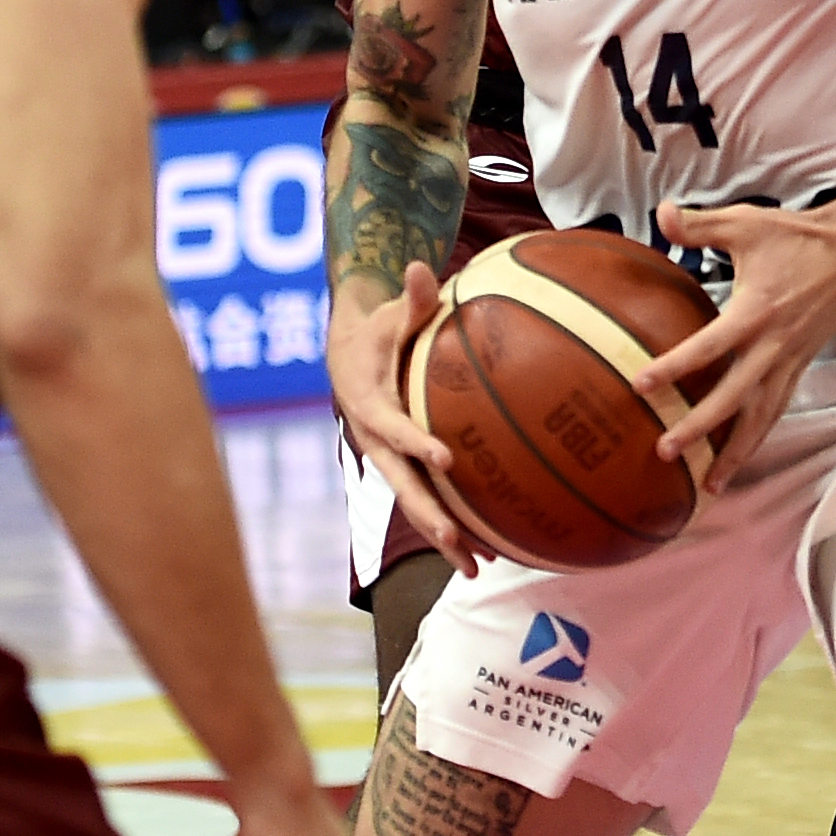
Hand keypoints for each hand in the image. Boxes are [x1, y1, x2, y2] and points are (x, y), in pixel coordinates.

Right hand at [327, 264, 473, 574]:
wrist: (349, 355)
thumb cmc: (380, 330)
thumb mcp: (391, 313)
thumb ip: (411, 299)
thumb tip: (422, 267)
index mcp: (370, 404)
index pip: (393, 427)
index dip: (416, 443)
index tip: (446, 460)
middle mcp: (375, 441)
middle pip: (400, 485)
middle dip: (428, 516)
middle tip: (458, 541)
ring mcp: (387, 460)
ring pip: (413, 504)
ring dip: (443, 538)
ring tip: (478, 568)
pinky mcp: (402, 469)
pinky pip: (425, 502)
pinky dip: (451, 528)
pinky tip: (486, 555)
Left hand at [632, 200, 835, 487]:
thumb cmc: (800, 236)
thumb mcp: (747, 223)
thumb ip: (700, 225)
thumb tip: (661, 213)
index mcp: (756, 313)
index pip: (709, 348)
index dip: (674, 368)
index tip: (640, 386)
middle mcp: (774, 346)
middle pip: (735, 398)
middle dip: (700, 428)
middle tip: (666, 449)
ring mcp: (791, 361)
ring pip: (762, 417)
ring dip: (736, 452)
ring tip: (710, 485)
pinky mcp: (801, 366)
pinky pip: (778, 410)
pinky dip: (759, 437)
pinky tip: (740, 457)